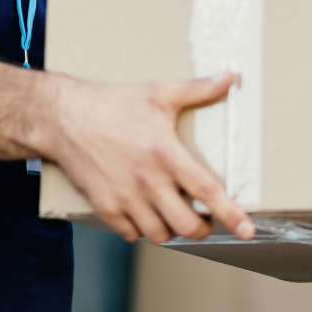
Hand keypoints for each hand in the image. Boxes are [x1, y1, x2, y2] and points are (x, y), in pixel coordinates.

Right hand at [41, 72, 254, 245]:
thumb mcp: (158, 92)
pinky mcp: (104, 206)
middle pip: (186, 225)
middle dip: (201, 228)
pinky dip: (142, 231)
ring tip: (174, 217)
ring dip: (172, 231)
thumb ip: (197, 89)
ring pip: (159, 234)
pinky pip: (131, 234)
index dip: (230, 214)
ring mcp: (124, 197)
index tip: (247, 231)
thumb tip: (230, 77)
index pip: (207, 191)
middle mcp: (147, 181)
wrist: (64, 117)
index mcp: (166, 154)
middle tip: (203, 220)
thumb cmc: (113, 103)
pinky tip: (145, 215)